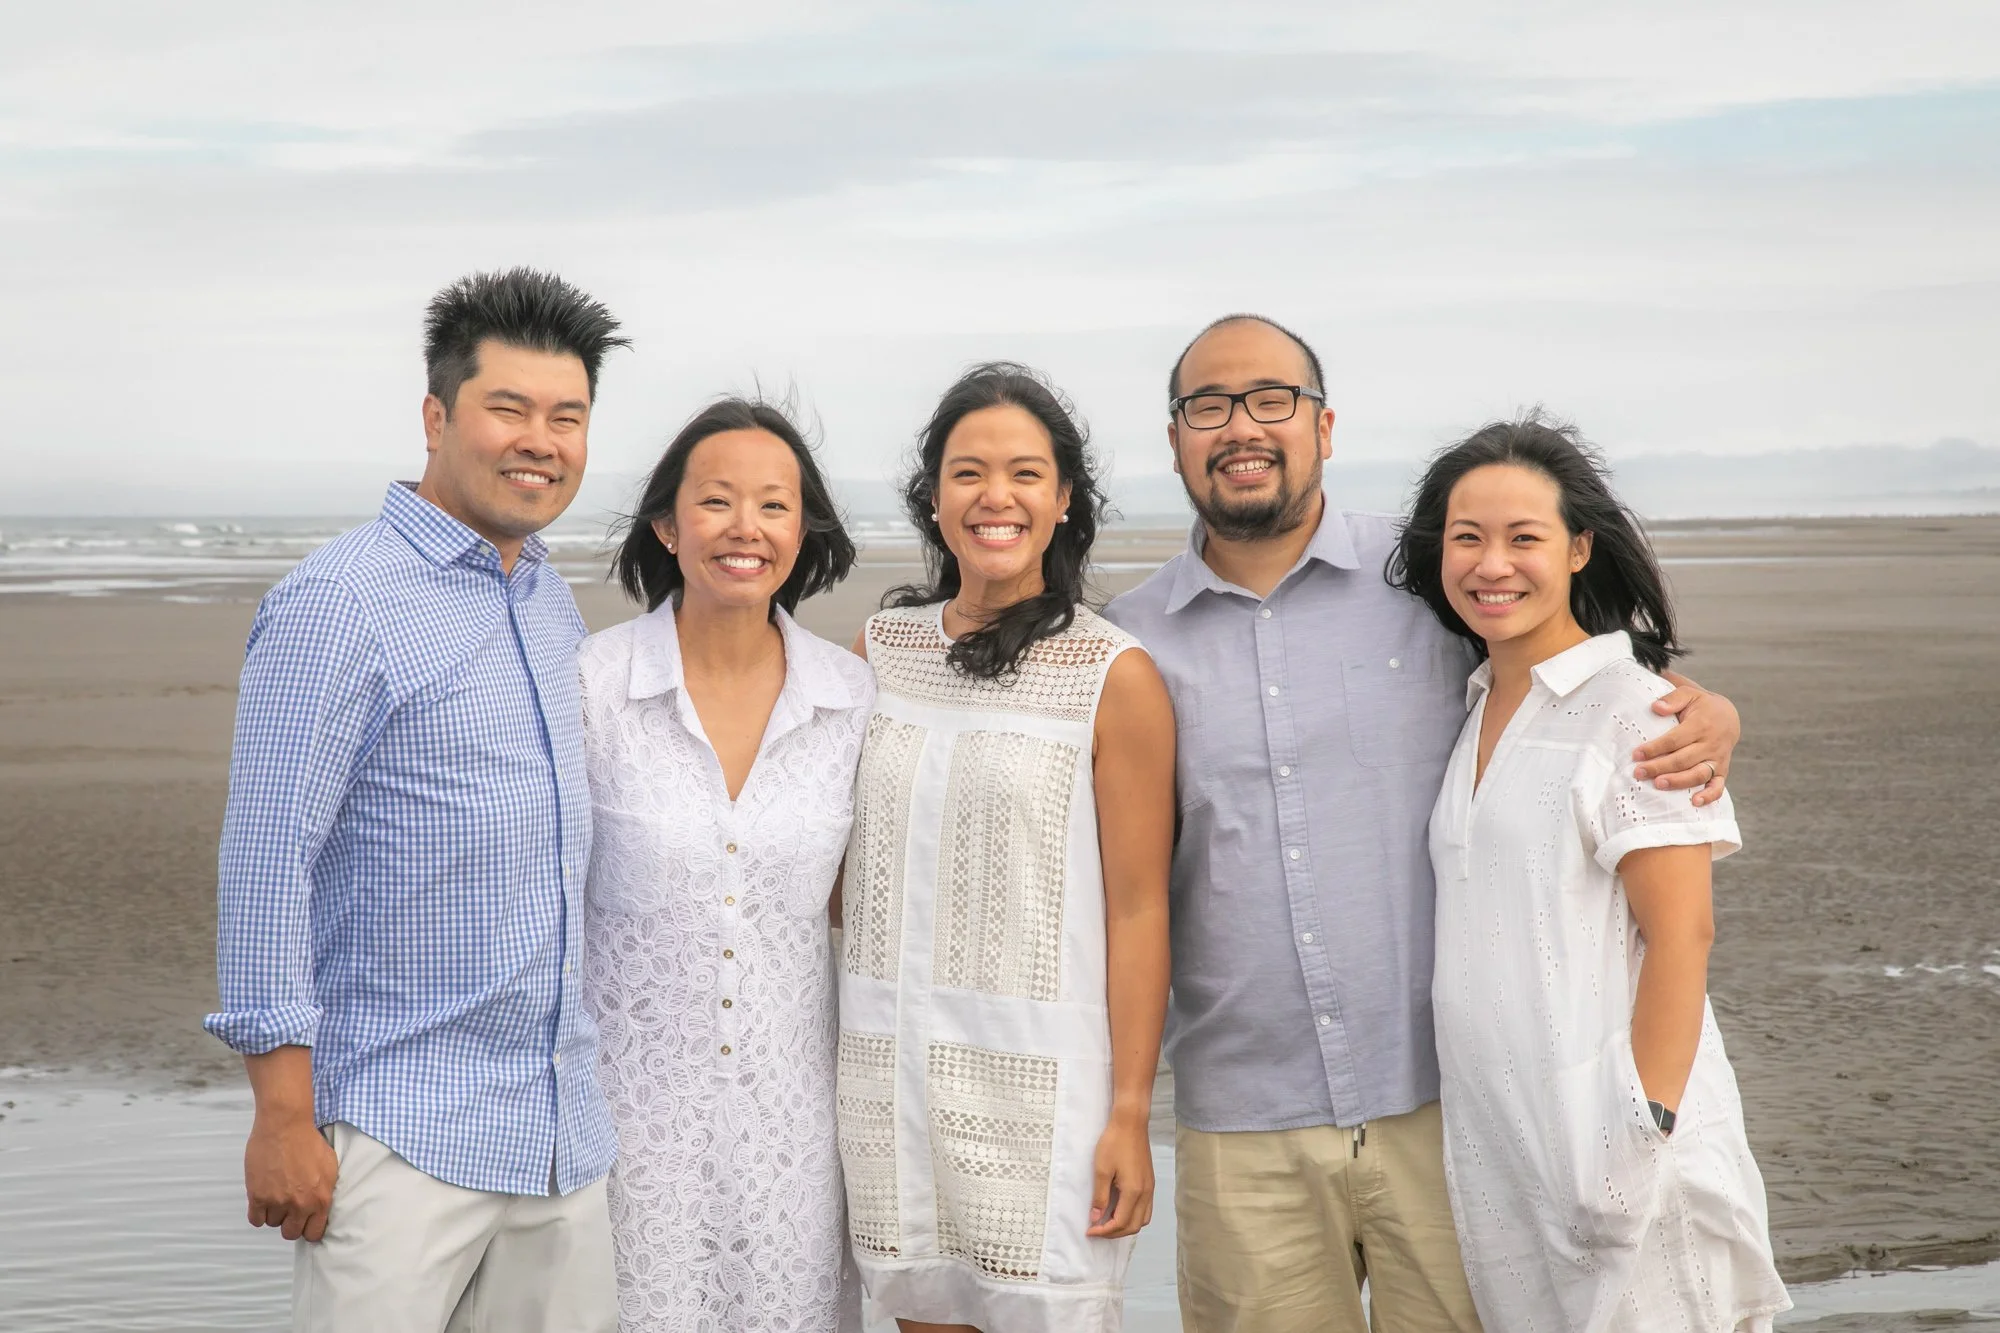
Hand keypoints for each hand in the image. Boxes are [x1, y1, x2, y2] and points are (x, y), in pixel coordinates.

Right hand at [244, 1111, 337, 1241]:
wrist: (285, 1125)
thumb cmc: (308, 1141)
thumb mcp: (330, 1166)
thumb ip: (326, 1190)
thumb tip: (322, 1206)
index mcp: (321, 1199)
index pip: (314, 1233)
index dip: (308, 1228)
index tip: (304, 1222)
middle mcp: (300, 1205)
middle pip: (291, 1233)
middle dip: (290, 1223)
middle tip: (288, 1209)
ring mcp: (278, 1202)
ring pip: (273, 1224)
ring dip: (274, 1213)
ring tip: (276, 1195)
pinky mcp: (258, 1196)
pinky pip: (256, 1219)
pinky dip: (258, 1212)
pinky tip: (263, 1200)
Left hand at [1086, 1114, 1154, 1238]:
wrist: (1131, 1123)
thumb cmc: (1114, 1143)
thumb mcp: (1101, 1170)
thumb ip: (1100, 1197)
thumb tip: (1096, 1218)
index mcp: (1133, 1192)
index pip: (1120, 1222)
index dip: (1104, 1231)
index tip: (1089, 1230)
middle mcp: (1145, 1193)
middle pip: (1134, 1226)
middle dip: (1115, 1233)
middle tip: (1097, 1229)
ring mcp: (1150, 1188)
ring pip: (1142, 1219)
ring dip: (1126, 1226)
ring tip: (1108, 1222)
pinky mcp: (1150, 1182)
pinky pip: (1145, 1209)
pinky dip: (1133, 1216)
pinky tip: (1120, 1210)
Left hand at [1636, 673, 1739, 807]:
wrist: (1728, 716)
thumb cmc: (1700, 705)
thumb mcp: (1689, 693)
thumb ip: (1673, 698)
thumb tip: (1656, 707)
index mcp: (1701, 725)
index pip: (1675, 740)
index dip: (1655, 748)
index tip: (1636, 754)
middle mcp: (1711, 744)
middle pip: (1683, 759)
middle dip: (1659, 767)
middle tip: (1638, 773)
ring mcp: (1717, 759)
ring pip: (1698, 774)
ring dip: (1678, 782)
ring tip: (1658, 785)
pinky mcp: (1722, 770)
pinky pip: (1718, 786)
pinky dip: (1709, 796)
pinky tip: (1694, 802)